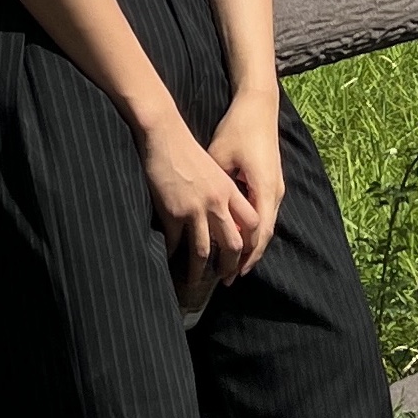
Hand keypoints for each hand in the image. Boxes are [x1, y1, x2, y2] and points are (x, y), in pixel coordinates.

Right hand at [138, 110, 259, 303]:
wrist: (164, 135)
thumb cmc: (188, 148)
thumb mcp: (214, 167)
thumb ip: (222, 191)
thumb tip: (225, 213)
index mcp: (230, 190)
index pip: (253, 223)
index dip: (252, 242)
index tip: (246, 254)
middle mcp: (217, 202)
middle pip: (232, 244)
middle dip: (231, 266)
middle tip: (226, 278)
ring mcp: (195, 209)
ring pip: (204, 251)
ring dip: (200, 272)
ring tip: (195, 282)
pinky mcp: (173, 213)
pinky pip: (176, 243)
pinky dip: (173, 255)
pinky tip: (170, 261)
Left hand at [207, 90, 284, 278]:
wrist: (259, 106)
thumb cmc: (237, 129)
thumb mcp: (219, 158)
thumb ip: (213, 188)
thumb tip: (193, 213)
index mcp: (262, 188)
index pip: (256, 233)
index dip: (242, 256)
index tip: (227, 274)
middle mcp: (274, 191)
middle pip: (264, 235)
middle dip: (247, 258)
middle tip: (229, 278)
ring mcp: (276, 186)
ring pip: (266, 225)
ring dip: (251, 245)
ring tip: (235, 264)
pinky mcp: (272, 181)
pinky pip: (265, 213)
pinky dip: (254, 229)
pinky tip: (241, 236)